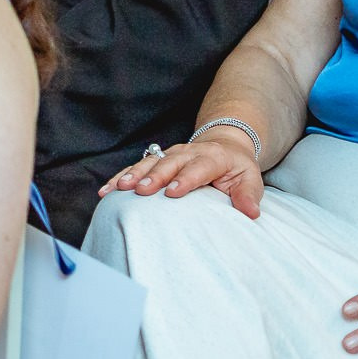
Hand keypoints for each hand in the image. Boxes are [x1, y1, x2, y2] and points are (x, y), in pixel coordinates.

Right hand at [96, 129, 263, 217]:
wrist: (223, 146)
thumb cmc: (237, 169)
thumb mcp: (250, 179)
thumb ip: (248, 195)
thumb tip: (251, 213)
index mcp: (212, 157)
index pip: (198, 168)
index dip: (185, 179)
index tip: (172, 192)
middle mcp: (188, 152)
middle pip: (168, 164)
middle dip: (153, 177)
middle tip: (140, 191)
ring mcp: (170, 154)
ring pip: (148, 163)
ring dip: (132, 175)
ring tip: (119, 188)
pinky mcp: (157, 160)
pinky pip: (136, 167)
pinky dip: (121, 177)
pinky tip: (107, 189)